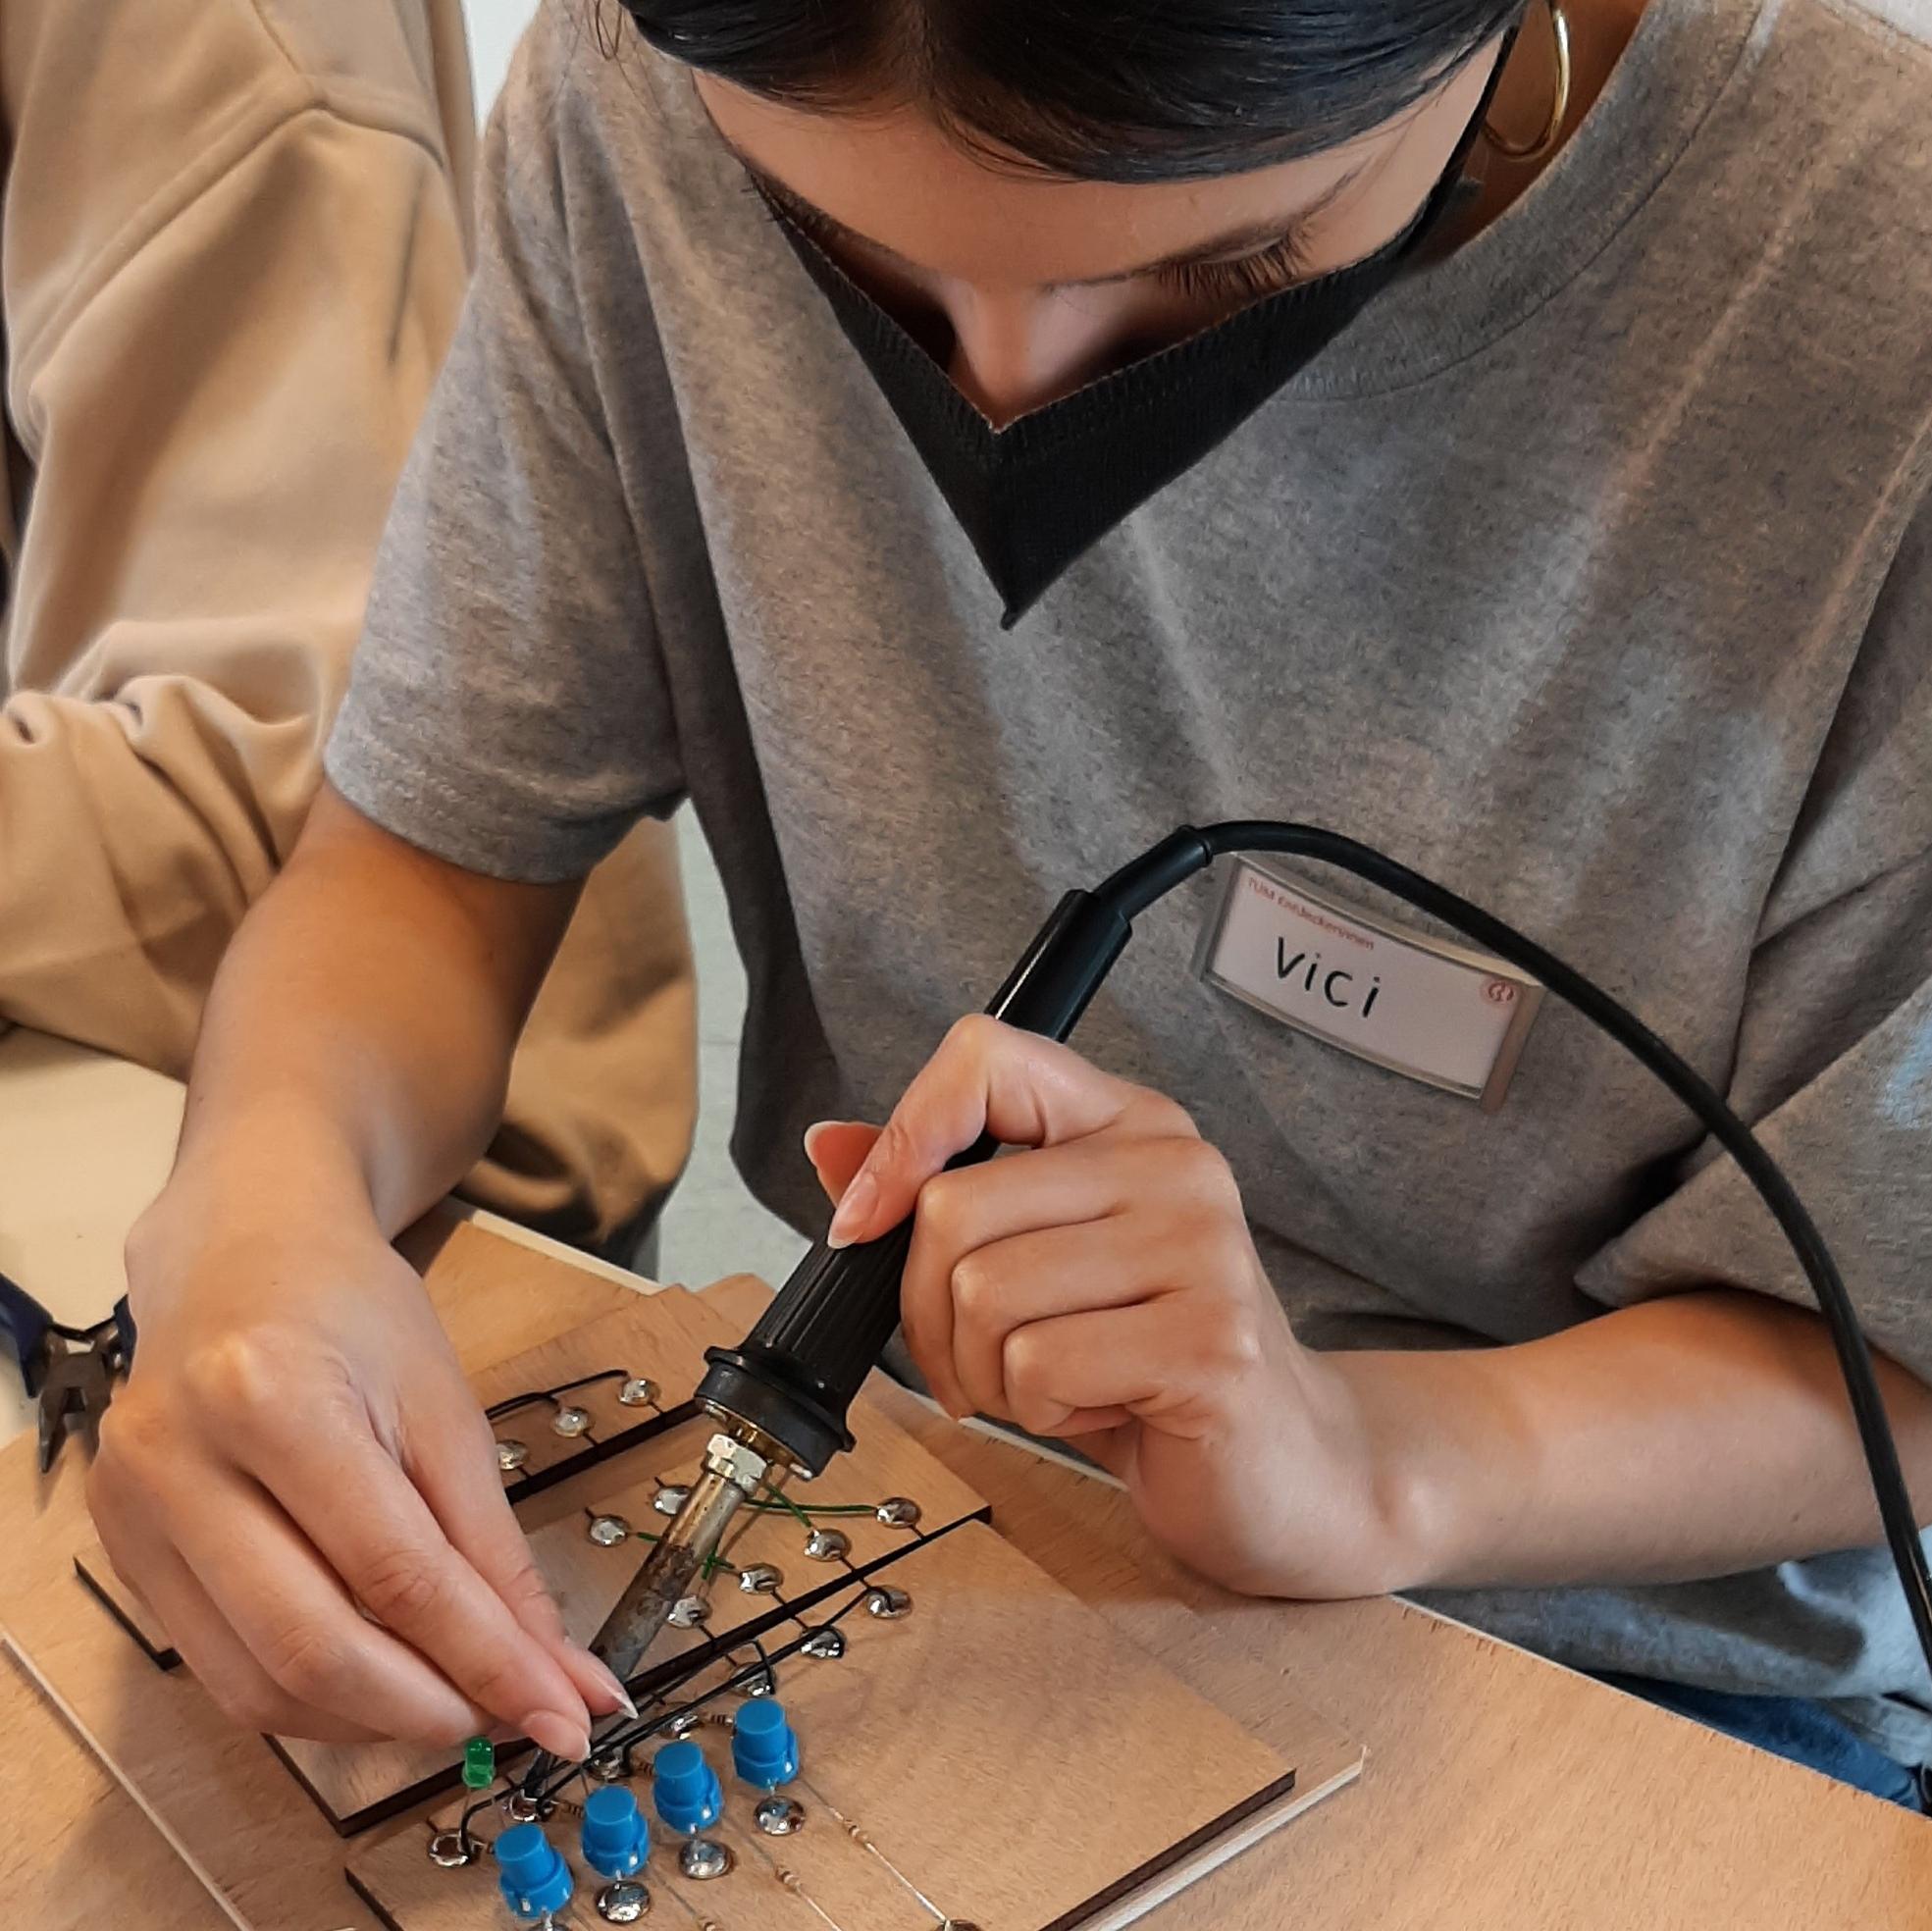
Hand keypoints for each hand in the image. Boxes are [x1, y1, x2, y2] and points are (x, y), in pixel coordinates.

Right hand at [90, 1174, 630, 1751]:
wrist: (241, 1252)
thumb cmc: (354, 1314)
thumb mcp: (447, 1411)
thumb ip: (498, 1554)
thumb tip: (563, 1677)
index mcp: (274, 1400)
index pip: (397, 1574)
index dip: (489, 1661)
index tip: (565, 1717)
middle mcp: (180, 1462)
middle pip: (312, 1645)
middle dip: (428, 1707)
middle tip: (510, 1720)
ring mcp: (134, 1515)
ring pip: (257, 1685)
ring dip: (371, 1719)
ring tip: (453, 1703)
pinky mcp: (121, 1553)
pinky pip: (222, 1670)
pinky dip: (312, 1696)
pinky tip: (377, 1682)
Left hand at [806, 1018, 1407, 1598]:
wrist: (1286, 1468)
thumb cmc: (1147, 1361)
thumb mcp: (1040, 1261)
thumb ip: (941, 1196)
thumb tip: (830, 1146)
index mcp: (1130, 1121)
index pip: (986, 1058)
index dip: (904, 1136)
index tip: (867, 1221)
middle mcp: (1174, 1164)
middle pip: (952, 1208)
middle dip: (929, 1314)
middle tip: (982, 1361)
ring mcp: (1202, 1250)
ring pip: (982, 1294)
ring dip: (986, 1373)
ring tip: (1055, 1385)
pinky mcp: (1210, 1344)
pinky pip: (1037, 1368)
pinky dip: (1037, 1413)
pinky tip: (1100, 1412)